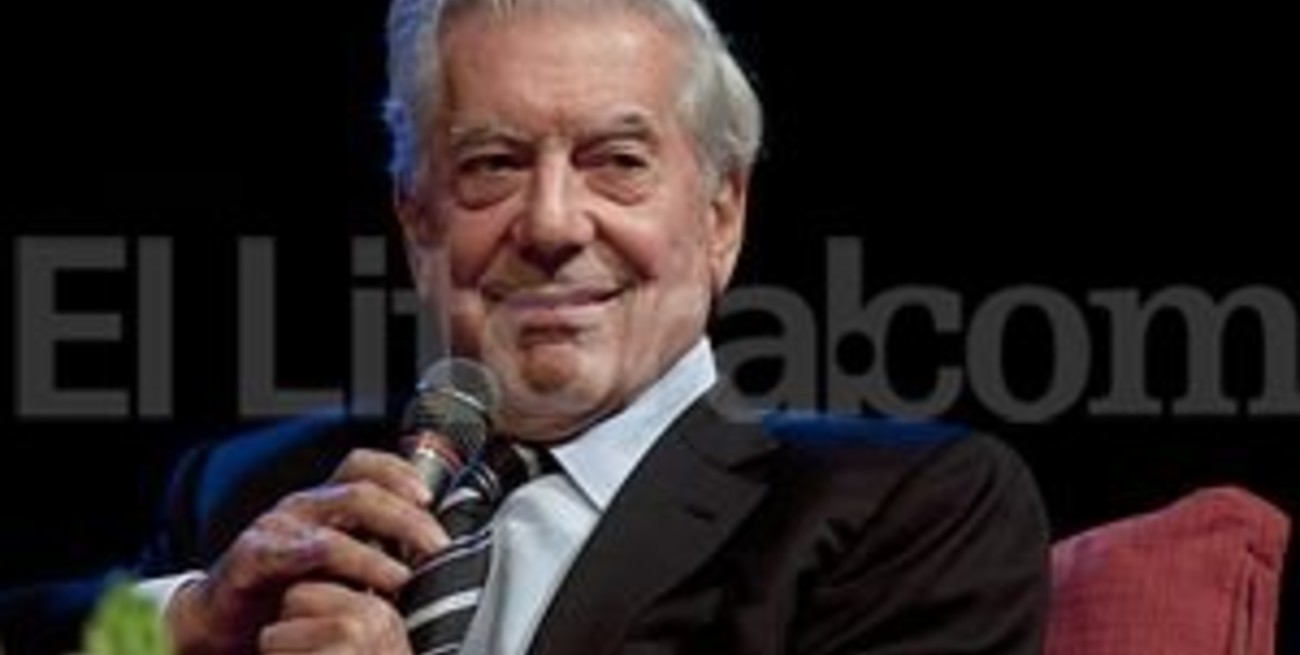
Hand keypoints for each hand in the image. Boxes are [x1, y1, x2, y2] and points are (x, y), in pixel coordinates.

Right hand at [167, 449, 448, 654]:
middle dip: (406, 516)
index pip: (365, 466)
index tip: (431, 496)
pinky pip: (295, 552)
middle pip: (362, 491)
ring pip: (334, 521)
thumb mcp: (336, 567)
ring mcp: (278, 528)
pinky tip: (351, 584)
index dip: (399, 472)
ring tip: (403, 576)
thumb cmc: (284, 592)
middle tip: (436, 545)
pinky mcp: (254, 557)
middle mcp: (303, 506)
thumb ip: (375, 551)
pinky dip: (328, 563)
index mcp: (325, 503)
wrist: (221, 622)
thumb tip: (431, 552)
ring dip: (377, 550)